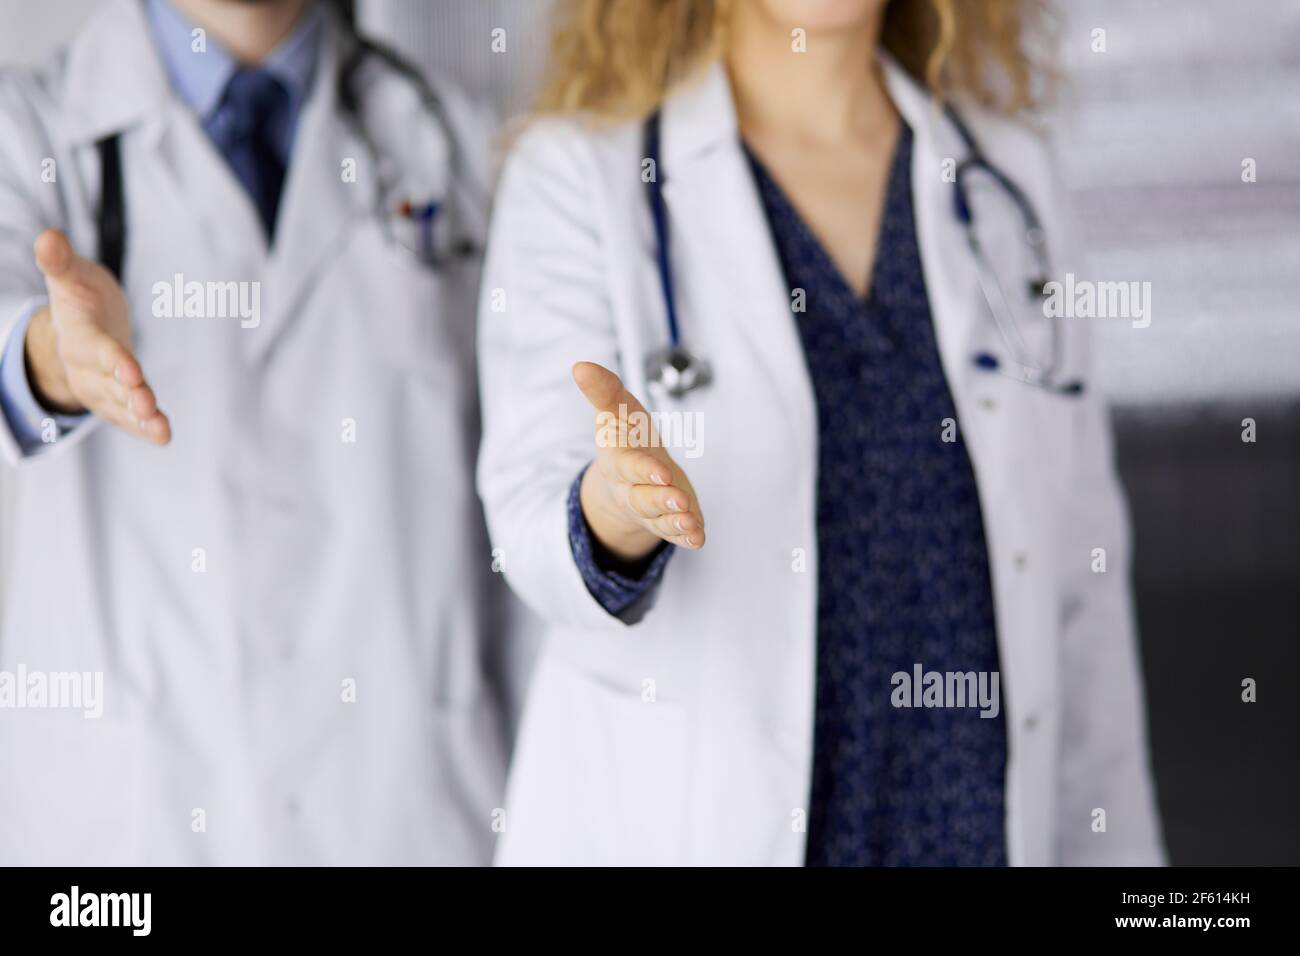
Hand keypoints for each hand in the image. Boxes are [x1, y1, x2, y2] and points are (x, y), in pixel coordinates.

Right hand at [25, 229, 169, 443]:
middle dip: (127, 394)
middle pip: (107, 384)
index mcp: (78, 336)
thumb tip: (48, 236)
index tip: (131, 371)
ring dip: (140, 417)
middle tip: (146, 404)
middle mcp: (85, 368)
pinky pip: (128, 419)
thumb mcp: (70, 276)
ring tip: (161, 429)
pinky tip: (164, 436)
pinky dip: (145, 429)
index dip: (112, 360)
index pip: (97, 349)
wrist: (80, 325)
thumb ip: (60, 261)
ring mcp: (99, 388)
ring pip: (120, 406)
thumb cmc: (80, 296)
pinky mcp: (114, 402)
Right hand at [572, 361, 704, 561]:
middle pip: (642, 499)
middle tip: (679, 500)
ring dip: (675, 521)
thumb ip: (603, 390)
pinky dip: (686, 536)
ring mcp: (649, 508)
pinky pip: (673, 533)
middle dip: (661, 500)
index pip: (628, 466)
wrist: (629, 473)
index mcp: (619, 461)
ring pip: (659, 519)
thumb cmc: (627, 436)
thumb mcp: (617, 409)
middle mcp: (631, 489)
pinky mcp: (666, 520)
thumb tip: (580, 366)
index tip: (661, 472)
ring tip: (691, 522)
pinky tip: (697, 537)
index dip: (643, 471)